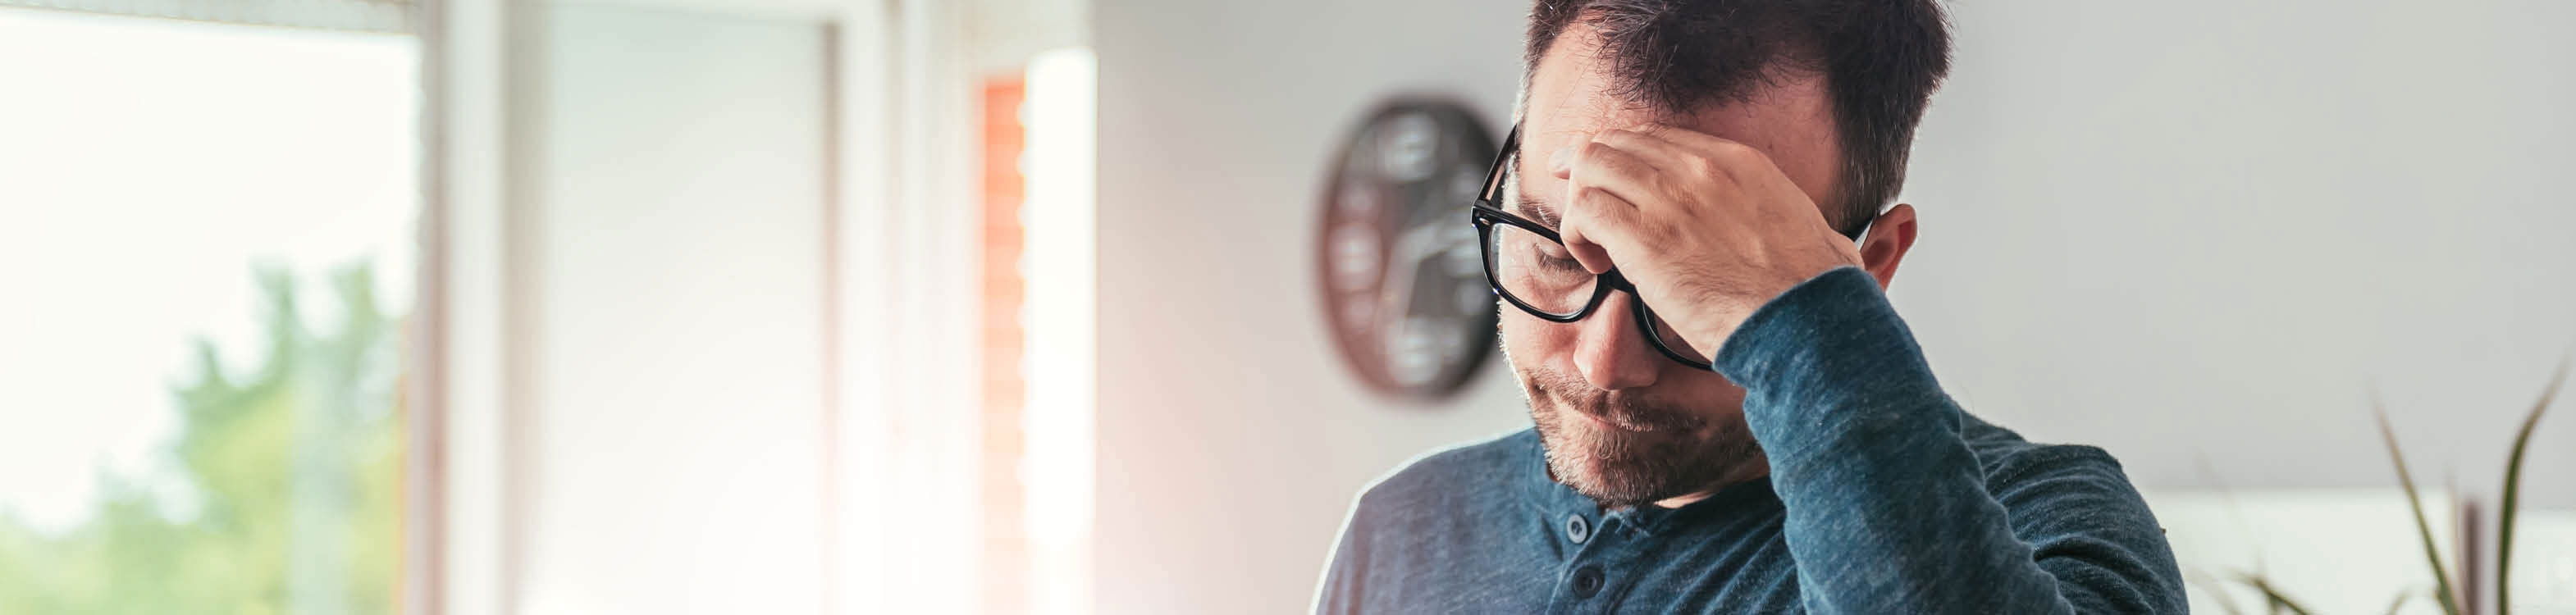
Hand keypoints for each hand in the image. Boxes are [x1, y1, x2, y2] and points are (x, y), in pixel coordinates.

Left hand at [1549, 123, 1861, 356]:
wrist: (1808, 326)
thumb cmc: (1821, 301)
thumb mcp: (1839, 246)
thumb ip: (1853, 229)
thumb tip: (1900, 225)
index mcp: (1744, 164)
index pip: (1663, 138)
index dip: (1629, 156)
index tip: (1613, 176)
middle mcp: (1702, 169)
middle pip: (1620, 142)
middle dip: (1590, 167)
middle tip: (1575, 194)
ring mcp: (1670, 198)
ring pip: (1592, 167)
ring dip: (1581, 203)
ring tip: (1590, 243)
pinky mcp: (1643, 236)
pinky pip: (1583, 211)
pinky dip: (1576, 232)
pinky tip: (1594, 262)